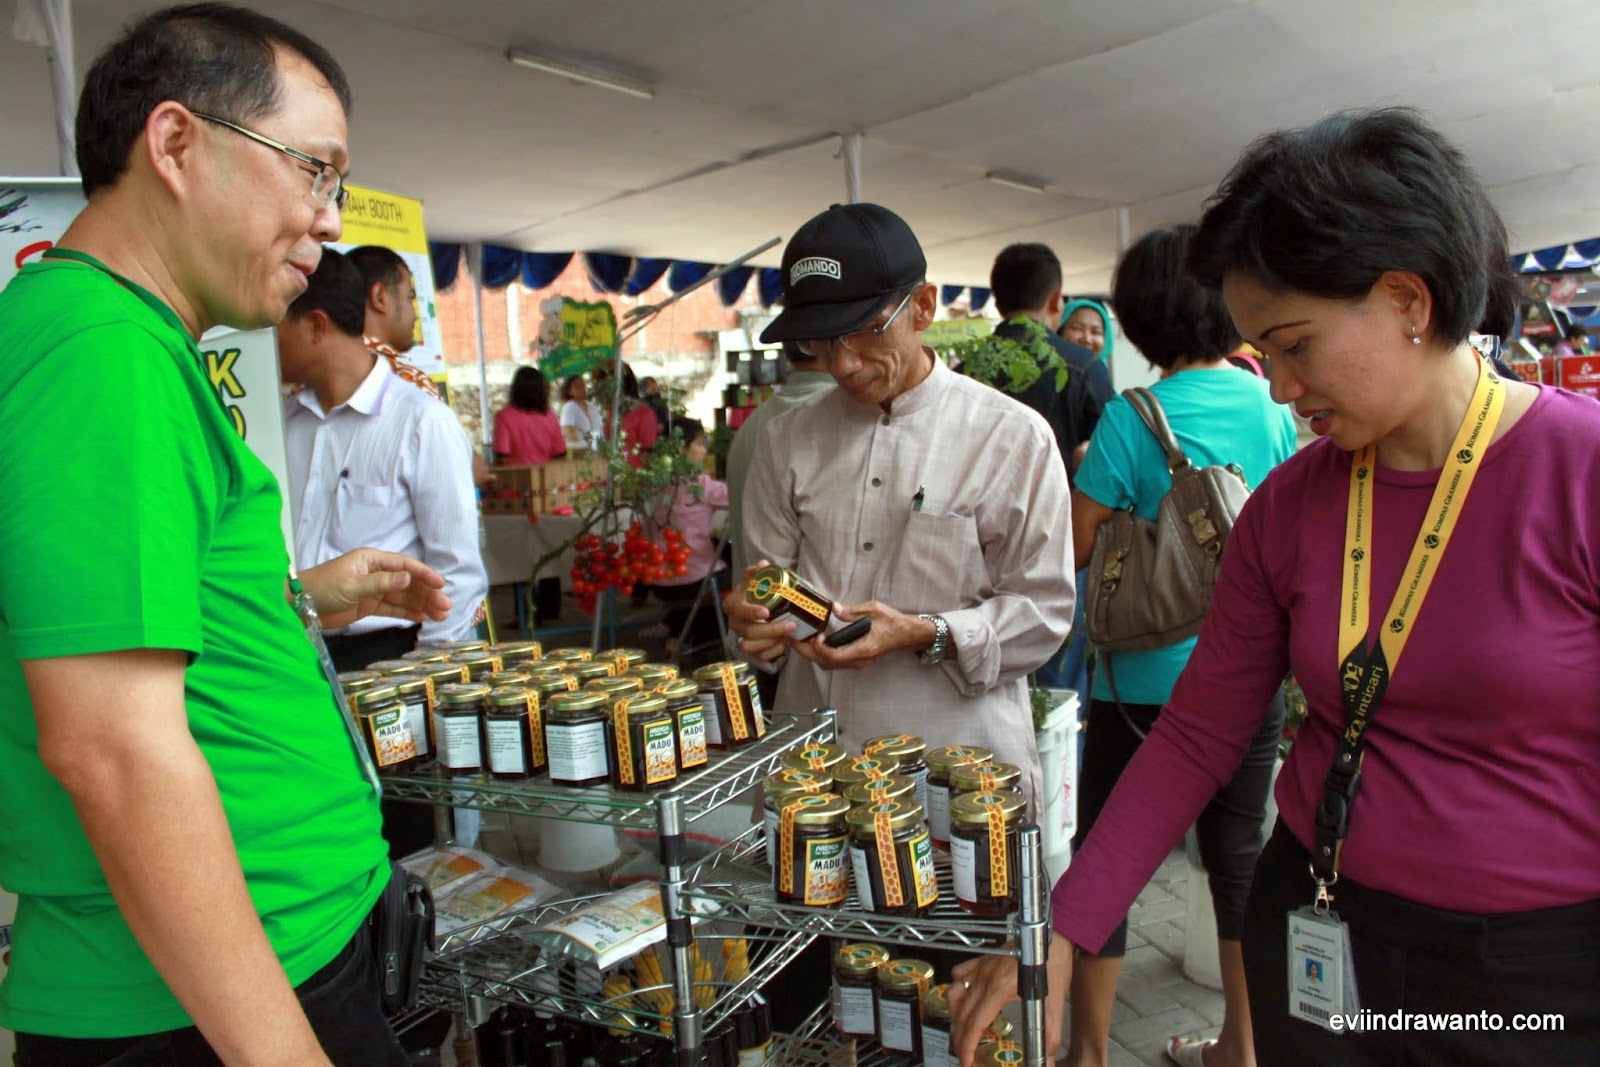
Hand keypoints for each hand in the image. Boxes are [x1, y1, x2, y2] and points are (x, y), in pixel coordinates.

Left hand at [298, 548, 449, 630]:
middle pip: (408, 583)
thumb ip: (382, 582)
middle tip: (445, 607)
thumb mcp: (352, 585)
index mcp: (372, 560)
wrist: (297, 605)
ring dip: (422, 605)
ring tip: (440, 616)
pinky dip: (407, 612)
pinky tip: (422, 618)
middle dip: (427, 594)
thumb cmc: (322, 588)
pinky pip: (392, 608)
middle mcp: (376, 573)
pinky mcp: (367, 606)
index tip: (441, 586)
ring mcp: (372, 590)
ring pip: (403, 597)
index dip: (424, 575)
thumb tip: (409, 578)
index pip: (405, 566)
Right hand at [722, 560, 794, 660]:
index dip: (750, 612)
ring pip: (752, 646)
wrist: (755, 611)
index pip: (737, 609)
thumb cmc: (755, 595)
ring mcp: (741, 638)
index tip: (767, 612)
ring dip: (772, 641)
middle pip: (749, 631)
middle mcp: (734, 623)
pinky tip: (784, 644)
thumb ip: (757, 572)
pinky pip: (760, 656)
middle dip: (771, 629)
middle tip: (791, 625)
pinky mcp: (750, 651)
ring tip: (788, 634)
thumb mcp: (754, 581)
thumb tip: (763, 564)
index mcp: (732, 605)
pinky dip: (774, 651)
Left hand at [789, 600, 935, 671]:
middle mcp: (858, 660)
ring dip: (811, 654)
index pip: (834, 657)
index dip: (819, 649)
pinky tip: (814, 641)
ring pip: (828, 664)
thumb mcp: (875, 610)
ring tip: (799, 639)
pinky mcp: (855, 659)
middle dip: (806, 652)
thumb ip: (854, 610)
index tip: (815, 635)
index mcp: (863, 649)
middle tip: (793, 639)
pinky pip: (834, 661)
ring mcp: (857, 662)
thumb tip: (834, 608)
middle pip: (826, 663)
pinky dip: (820, 653)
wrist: (908, 634)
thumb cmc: (893, 622)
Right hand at [947, 932, 1072, 1065]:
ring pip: (954, 994)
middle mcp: (985, 977)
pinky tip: (964, 998)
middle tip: (965, 1053)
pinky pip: (960, 974)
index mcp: (999, 988)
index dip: (967, 1046)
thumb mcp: (1056, 1003)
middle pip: (961, 1014)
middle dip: (960, 1038)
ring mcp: (982, 967)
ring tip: (961, 1029)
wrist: (1053, 935)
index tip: (966, 1060)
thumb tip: (1047, 1058)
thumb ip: (1050, 1034)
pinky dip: (958, 989)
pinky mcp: (985, 960)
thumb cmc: (1054, 960)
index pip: (974, 1023)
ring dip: (954, 1015)